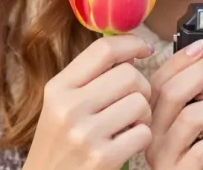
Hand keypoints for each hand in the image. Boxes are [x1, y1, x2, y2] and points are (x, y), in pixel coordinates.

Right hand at [24, 35, 154, 169]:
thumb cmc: (60, 144)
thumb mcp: (60, 106)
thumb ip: (89, 79)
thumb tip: (130, 51)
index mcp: (58, 88)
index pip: (103, 50)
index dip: (131, 44)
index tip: (144, 49)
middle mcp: (69, 107)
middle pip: (129, 75)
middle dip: (142, 87)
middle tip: (135, 100)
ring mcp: (85, 134)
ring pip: (140, 103)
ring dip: (144, 115)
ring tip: (130, 125)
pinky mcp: (103, 158)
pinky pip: (144, 133)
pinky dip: (143, 138)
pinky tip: (128, 143)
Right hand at [144, 37, 202, 168]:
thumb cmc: (194, 158)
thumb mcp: (187, 124)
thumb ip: (190, 97)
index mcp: (150, 116)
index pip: (160, 79)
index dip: (182, 59)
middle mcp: (151, 134)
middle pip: (173, 92)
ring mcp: (164, 157)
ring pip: (189, 119)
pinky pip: (201, 152)